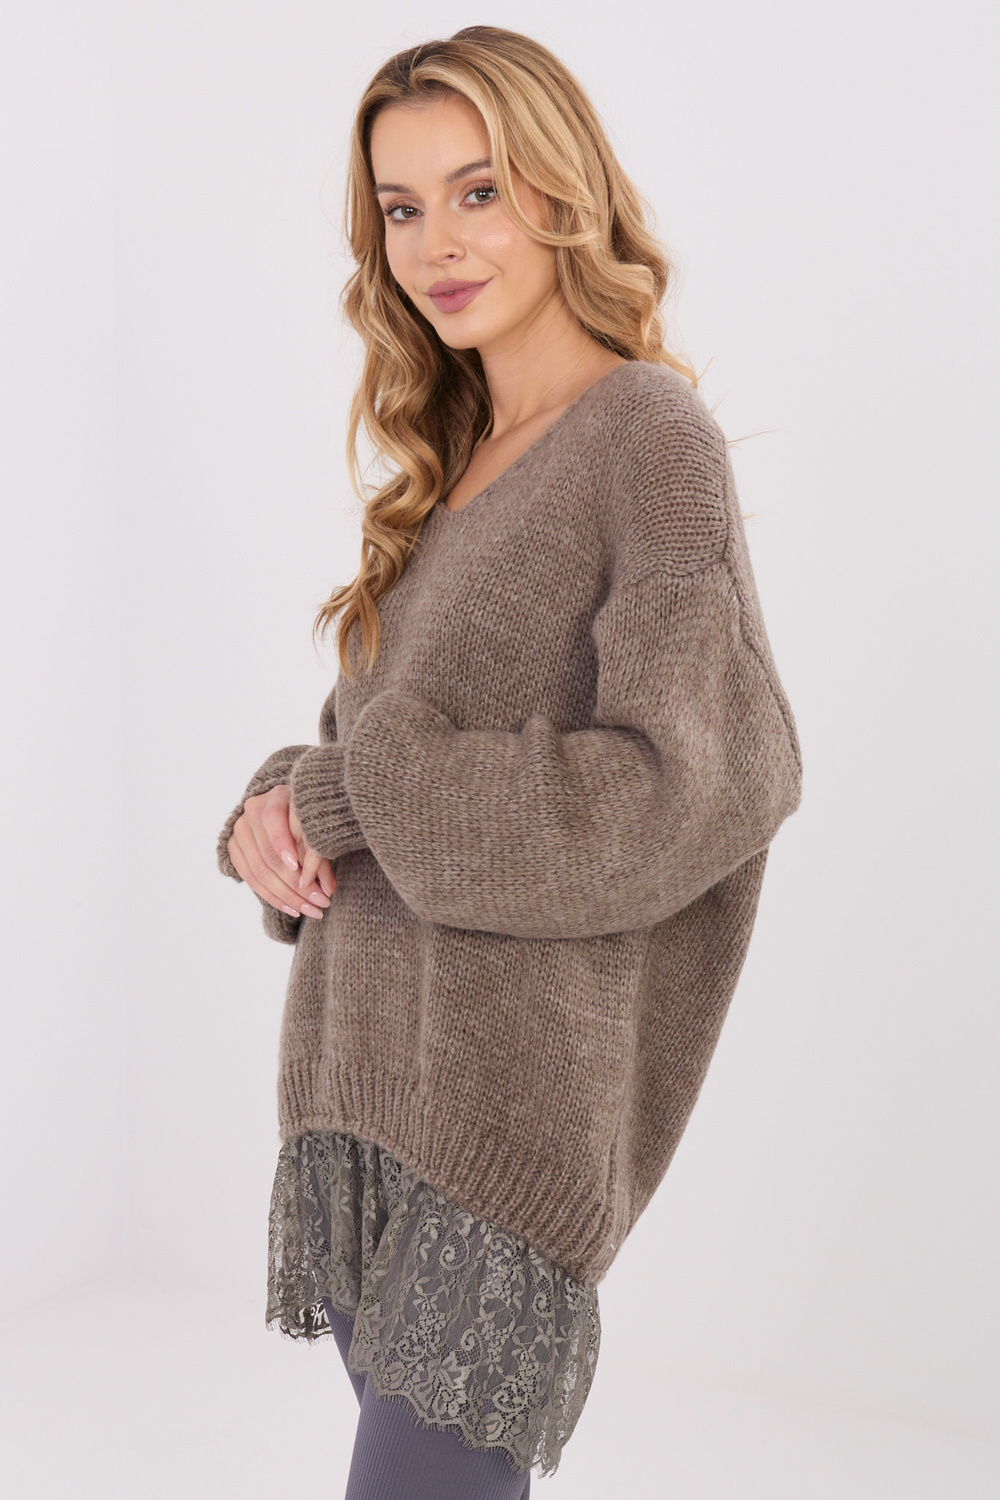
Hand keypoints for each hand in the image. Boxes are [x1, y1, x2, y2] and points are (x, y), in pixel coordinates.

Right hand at [226, 784, 335, 919]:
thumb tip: (328, 890)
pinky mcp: (233, 848)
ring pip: (259, 870)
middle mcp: (252, 811)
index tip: (298, 868)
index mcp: (275, 797)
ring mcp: (239, 830)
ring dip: (287, 896)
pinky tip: (292, 908)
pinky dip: (272, 897)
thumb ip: (321, 856)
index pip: (273, 819)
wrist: (282, 808)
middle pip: (268, 853)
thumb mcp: (316, 829)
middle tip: (319, 903)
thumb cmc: (307, 818)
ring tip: (310, 910)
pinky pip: (250, 878)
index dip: (284, 844)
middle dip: (295, 883)